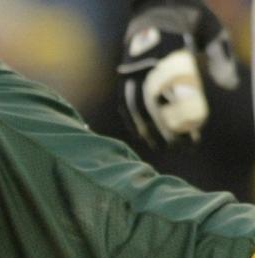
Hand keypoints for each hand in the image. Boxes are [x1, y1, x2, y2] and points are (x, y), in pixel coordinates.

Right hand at [117, 0, 238, 147]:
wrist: (154, 4)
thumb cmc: (186, 17)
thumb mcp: (210, 30)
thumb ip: (219, 56)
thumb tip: (230, 85)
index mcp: (167, 52)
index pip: (174, 91)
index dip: (183, 115)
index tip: (196, 130)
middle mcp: (144, 65)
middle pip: (153, 105)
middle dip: (166, 129)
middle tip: (182, 147)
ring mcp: (130, 72)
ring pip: (136, 109)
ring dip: (149, 131)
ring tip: (163, 147)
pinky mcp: (122, 78)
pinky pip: (125, 106)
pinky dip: (135, 123)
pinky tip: (145, 136)